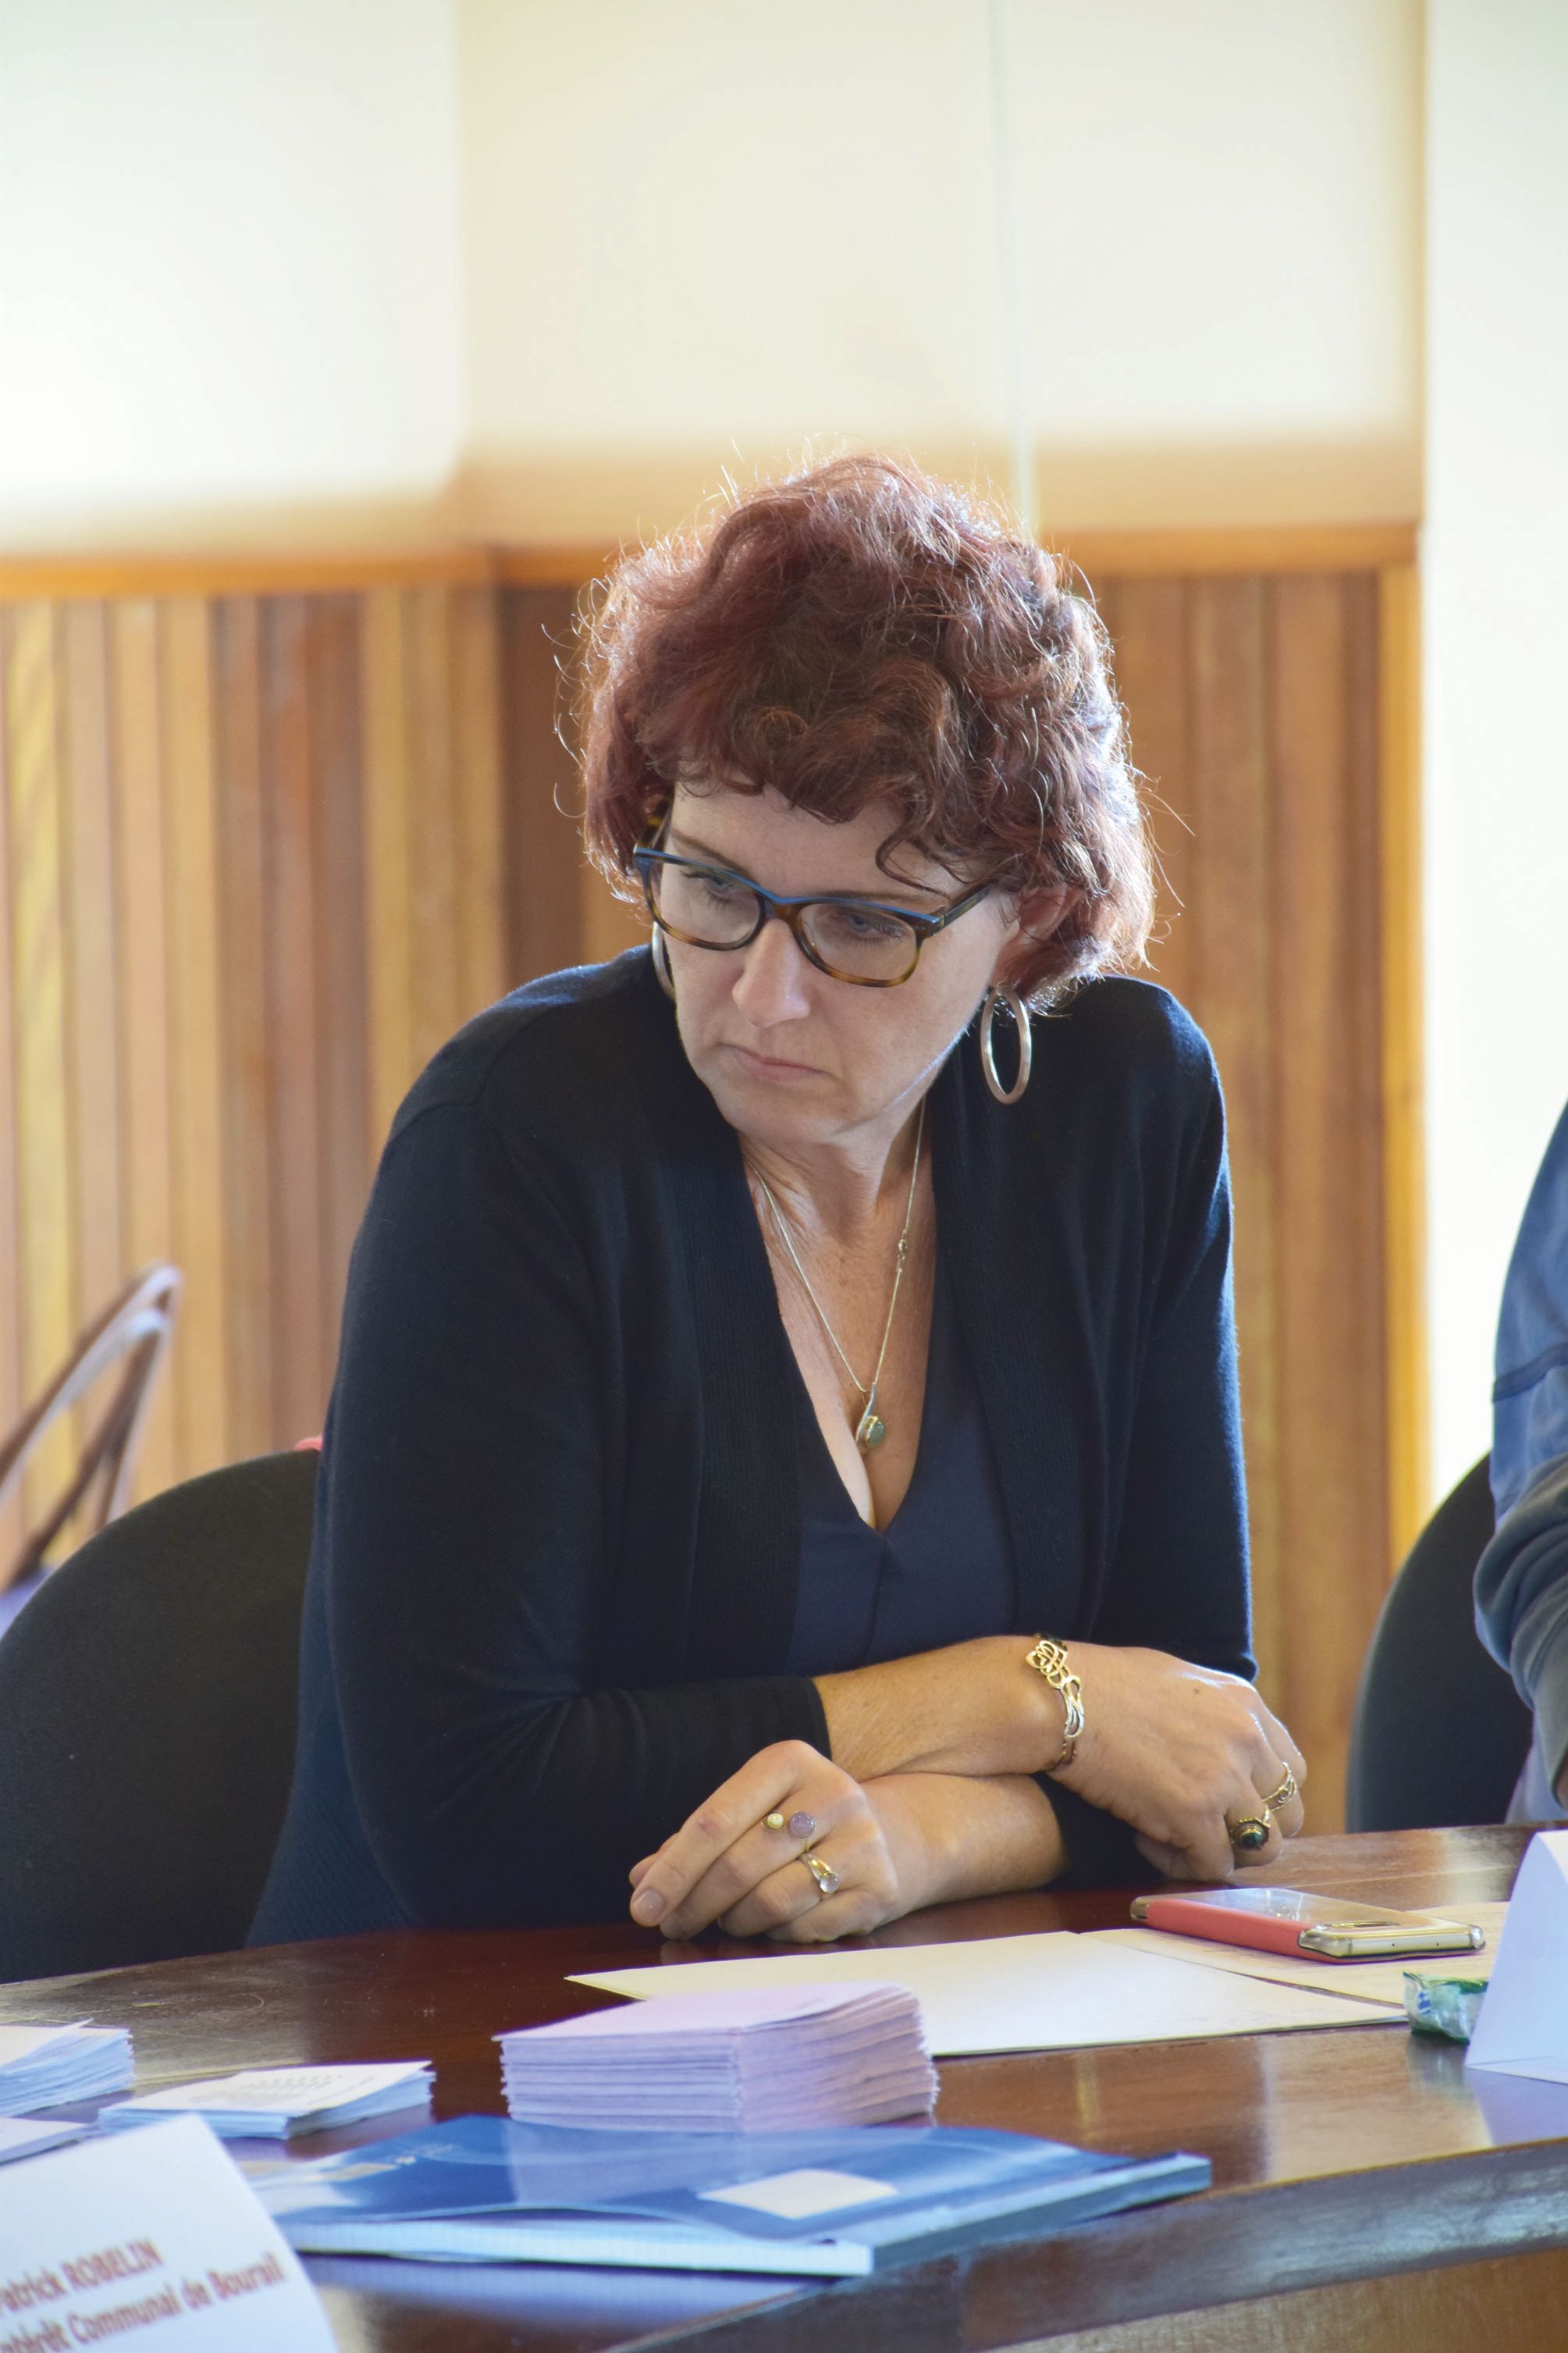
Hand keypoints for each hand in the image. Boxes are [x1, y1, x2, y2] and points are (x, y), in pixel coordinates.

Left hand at [627, 1741, 935, 1942]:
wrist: (888, 1835)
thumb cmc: (795, 1823)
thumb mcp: (750, 1812)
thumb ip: (695, 1842)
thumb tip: (641, 1879)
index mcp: (789, 1761)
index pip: (715, 1820)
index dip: (673, 1869)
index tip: (642, 1906)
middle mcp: (832, 1793)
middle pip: (740, 1865)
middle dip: (695, 1903)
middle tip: (673, 1925)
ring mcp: (862, 1841)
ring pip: (772, 1902)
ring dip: (734, 1922)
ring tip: (725, 1920)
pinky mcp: (880, 1887)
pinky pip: (806, 1929)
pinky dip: (775, 1935)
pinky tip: (769, 1925)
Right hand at [1055, 1644, 1306, 1880]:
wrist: (1061, 1697)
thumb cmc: (1101, 1684)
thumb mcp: (1178, 1680)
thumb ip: (1214, 1714)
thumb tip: (1222, 1747)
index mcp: (1245, 1703)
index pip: (1292, 1769)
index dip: (1263, 1796)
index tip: (1229, 1804)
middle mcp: (1246, 1738)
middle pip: (1287, 1814)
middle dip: (1249, 1830)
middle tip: (1204, 1829)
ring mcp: (1223, 1777)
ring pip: (1260, 1848)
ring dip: (1221, 1851)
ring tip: (1176, 1838)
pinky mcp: (1192, 1812)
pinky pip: (1212, 1865)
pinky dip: (1181, 1864)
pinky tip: (1145, 1840)